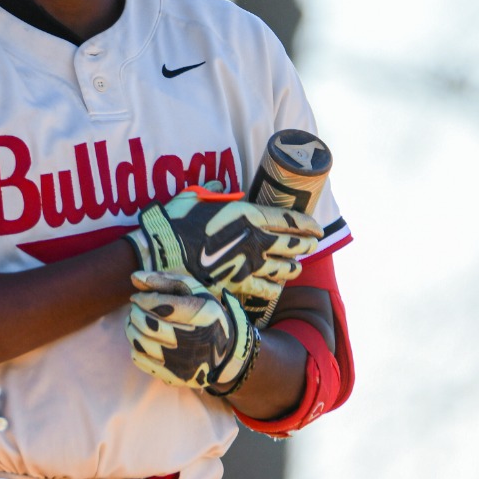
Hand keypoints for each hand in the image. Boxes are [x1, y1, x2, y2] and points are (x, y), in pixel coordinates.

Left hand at [126, 270, 258, 396]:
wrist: (225, 353)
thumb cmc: (204, 315)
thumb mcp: (193, 292)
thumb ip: (164, 281)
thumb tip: (133, 277)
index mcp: (203, 315)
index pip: (162, 306)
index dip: (143, 300)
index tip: (137, 297)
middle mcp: (196, 341)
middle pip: (148, 324)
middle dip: (135, 313)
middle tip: (136, 309)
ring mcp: (185, 362)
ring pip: (141, 343)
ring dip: (131, 329)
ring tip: (135, 322)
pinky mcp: (175, 376)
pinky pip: (140, 360)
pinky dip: (135, 347)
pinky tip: (142, 339)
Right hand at [129, 191, 319, 324]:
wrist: (161, 255)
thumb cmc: (176, 222)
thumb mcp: (193, 197)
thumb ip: (211, 193)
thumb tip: (218, 189)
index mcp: (248, 216)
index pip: (288, 219)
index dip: (306, 224)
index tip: (317, 227)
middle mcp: (255, 240)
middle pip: (291, 244)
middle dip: (305, 245)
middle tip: (313, 245)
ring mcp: (248, 264)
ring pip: (282, 268)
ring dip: (291, 267)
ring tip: (296, 267)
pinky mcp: (238, 284)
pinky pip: (265, 289)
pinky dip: (274, 288)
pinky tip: (277, 288)